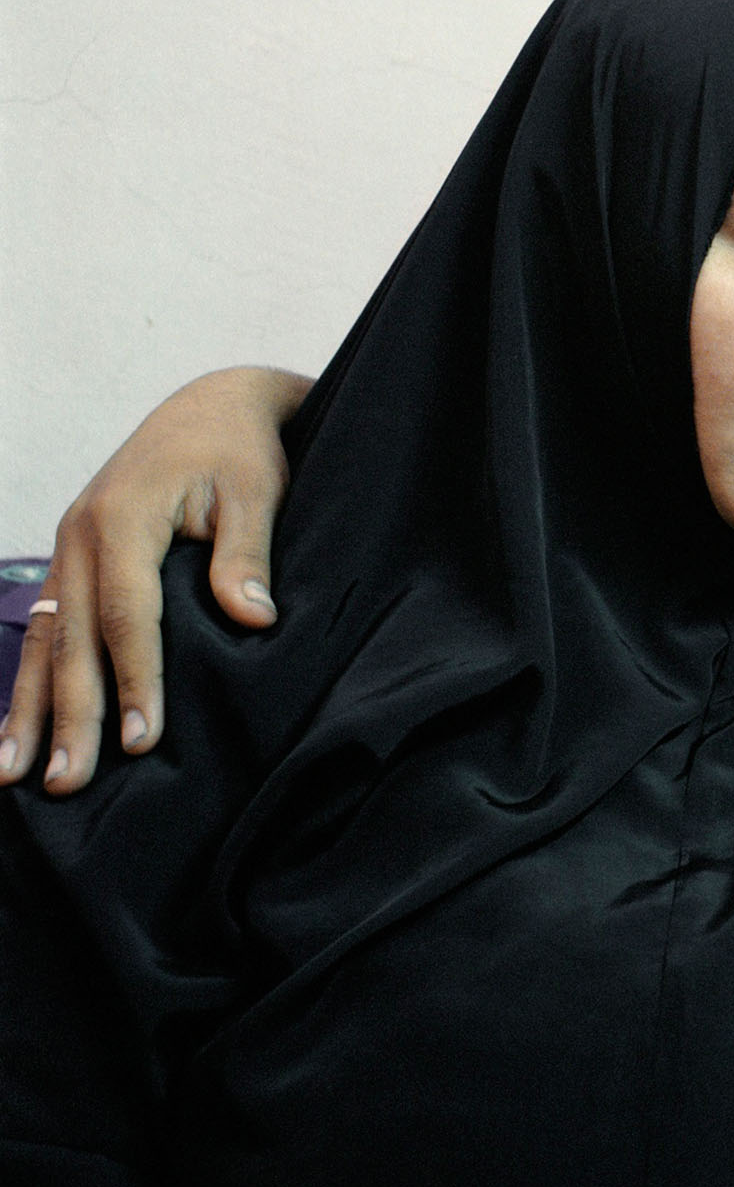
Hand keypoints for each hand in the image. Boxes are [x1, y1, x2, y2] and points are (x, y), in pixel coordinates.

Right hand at [0, 367, 313, 793]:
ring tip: (14, 776)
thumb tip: (254, 619)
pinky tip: (13, 732)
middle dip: (70, 714)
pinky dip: (30, 680)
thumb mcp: (256, 491)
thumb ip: (246, 553)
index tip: (146, 739)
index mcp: (123, 517)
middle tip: (69, 781)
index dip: (135, 678)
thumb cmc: (240, 450)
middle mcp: (79, 535)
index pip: (127, 614)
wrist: (210, 405)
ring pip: (44, 640)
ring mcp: (66, 549)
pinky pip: (43, 630)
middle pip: (72, 639)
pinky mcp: (69, 561)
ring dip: (30, 709)